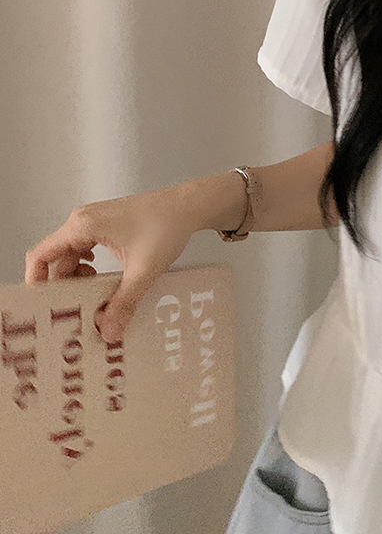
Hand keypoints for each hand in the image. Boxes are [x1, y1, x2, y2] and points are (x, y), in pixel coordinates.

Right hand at [25, 187, 194, 343]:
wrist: (189, 206)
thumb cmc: (167, 226)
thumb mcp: (144, 270)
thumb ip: (124, 302)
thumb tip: (109, 331)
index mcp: (83, 226)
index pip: (41, 255)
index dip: (36, 282)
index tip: (42, 307)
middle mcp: (83, 220)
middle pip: (56, 259)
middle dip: (63, 287)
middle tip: (73, 313)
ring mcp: (94, 220)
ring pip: (71, 255)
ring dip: (78, 278)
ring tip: (91, 299)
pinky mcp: (107, 224)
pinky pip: (85, 248)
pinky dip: (88, 267)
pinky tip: (100, 279)